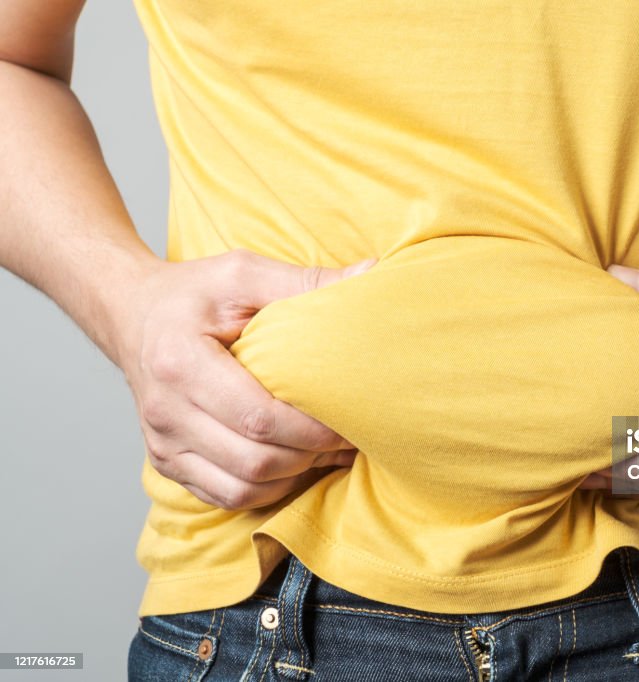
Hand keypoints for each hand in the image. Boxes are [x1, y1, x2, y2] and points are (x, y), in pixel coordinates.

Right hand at [114, 249, 375, 509]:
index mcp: (180, 363)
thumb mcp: (243, 274)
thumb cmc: (191, 293)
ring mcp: (162, 444)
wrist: (129, 314)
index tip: (350, 420)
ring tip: (328, 452)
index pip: (257, 417)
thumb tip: (370, 274)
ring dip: (293, 476)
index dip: (311, 429)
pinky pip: (226, 496)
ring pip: (242, 488)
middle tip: (350, 438)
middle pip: (254, 459)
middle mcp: (165, 411)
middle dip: (311, 455)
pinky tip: (294, 464)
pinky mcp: (167, 462)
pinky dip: (267, 489)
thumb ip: (305, 280)